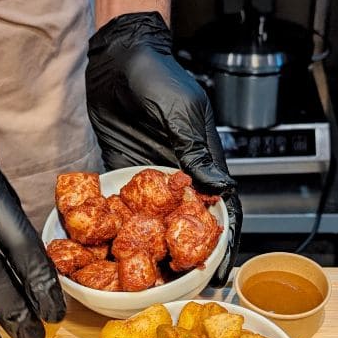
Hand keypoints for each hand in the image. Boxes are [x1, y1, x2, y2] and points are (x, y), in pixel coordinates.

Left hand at [85, 12, 241, 285]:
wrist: (117, 57)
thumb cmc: (158, 77)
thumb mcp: (183, 116)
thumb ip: (197, 155)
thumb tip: (221, 189)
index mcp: (202, 160)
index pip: (219, 205)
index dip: (222, 238)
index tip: (219, 266)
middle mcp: (177, 173)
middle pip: (186, 220)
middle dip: (185, 251)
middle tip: (179, 280)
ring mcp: (148, 176)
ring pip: (154, 218)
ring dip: (151, 243)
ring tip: (148, 275)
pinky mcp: (119, 172)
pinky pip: (121, 204)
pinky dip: (120, 226)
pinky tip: (115, 248)